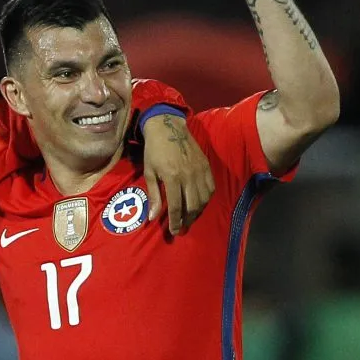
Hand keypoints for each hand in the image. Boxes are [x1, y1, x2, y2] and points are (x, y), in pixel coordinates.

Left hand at [141, 114, 214, 235]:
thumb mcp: (149, 172)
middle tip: (181, 228)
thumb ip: (154, 195)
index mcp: (173, 177)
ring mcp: (200, 171)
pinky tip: (199, 204)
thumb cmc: (154, 150)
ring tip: (189, 219)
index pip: (176, 206)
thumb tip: (153, 217)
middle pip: (193, 206)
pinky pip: (211, 188)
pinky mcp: (207, 166)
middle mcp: (189, 175)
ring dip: (197, 212)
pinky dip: (206, 200)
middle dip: (187, 221)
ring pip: (204, 199)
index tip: (174, 232)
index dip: (175, 222)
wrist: (168, 127)